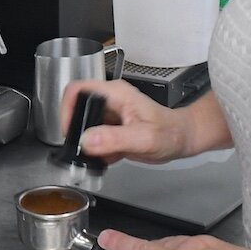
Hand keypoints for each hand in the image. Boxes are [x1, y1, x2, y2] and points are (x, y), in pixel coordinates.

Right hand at [58, 79, 191, 164]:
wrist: (184, 139)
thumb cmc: (172, 132)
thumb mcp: (144, 138)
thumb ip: (115, 138)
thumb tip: (87, 140)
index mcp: (115, 94)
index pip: (77, 89)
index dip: (67, 109)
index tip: (69, 131)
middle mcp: (109, 102)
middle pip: (76, 109)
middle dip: (75, 131)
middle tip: (81, 150)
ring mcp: (110, 115)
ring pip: (83, 126)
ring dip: (85, 144)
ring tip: (98, 157)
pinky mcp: (111, 129)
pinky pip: (93, 139)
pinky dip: (95, 152)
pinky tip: (108, 159)